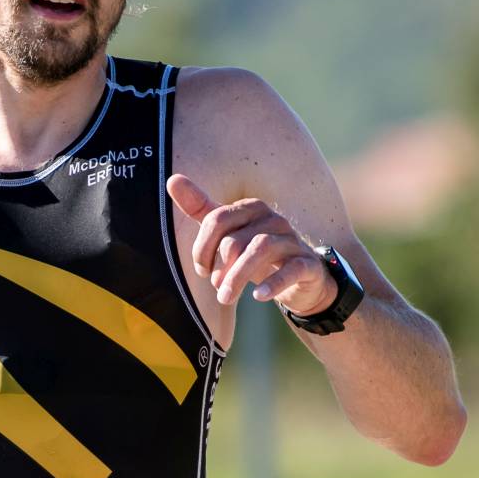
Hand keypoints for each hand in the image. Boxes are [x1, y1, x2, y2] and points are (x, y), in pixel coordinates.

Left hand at [168, 174, 334, 314]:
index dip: (202, 248)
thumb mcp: (228, 232)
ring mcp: (292, 240)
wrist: (300, 278)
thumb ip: (202, 209)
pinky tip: (257, 296)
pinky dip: (273, 283)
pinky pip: (291, 269)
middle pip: (235, 238)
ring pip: (261, 249)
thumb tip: (172, 180)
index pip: (217, 220)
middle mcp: (273, 219)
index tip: (203, 270)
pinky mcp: (306, 264)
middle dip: (220, 266)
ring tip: (225, 298)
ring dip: (238, 276)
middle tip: (215, 286)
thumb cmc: (256, 253)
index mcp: (251, 208)